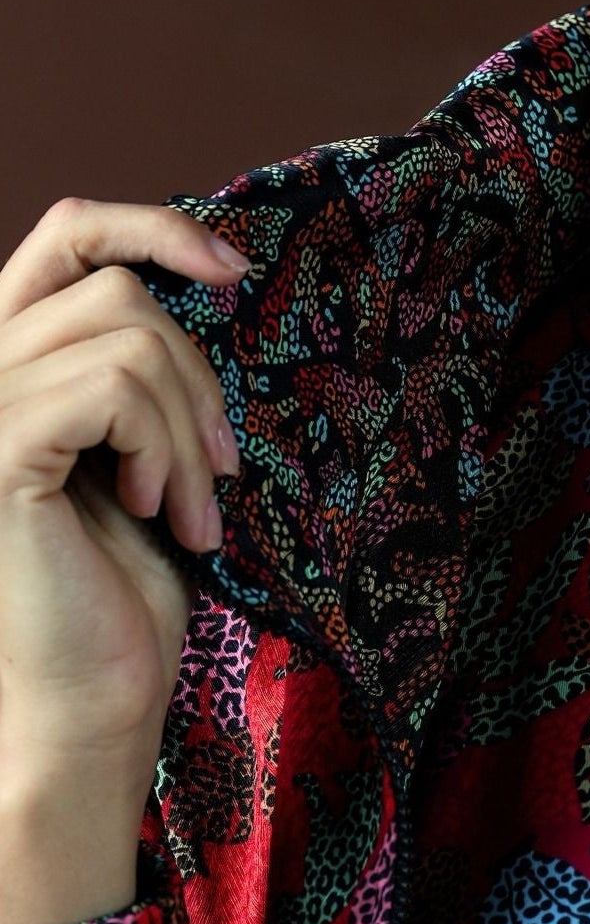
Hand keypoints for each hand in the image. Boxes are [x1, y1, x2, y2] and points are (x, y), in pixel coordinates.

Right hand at [0, 198, 248, 797]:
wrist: (94, 696)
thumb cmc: (123, 583)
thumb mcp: (144, 446)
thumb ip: (141, 364)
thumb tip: (211, 271)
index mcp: (7, 362)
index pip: (66, 232)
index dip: (153, 226)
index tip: (234, 271)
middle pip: (119, 293)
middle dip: (197, 380)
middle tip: (221, 471)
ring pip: (129, 342)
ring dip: (191, 431)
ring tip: (191, 510)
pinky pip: (113, 387)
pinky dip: (164, 447)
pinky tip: (158, 513)